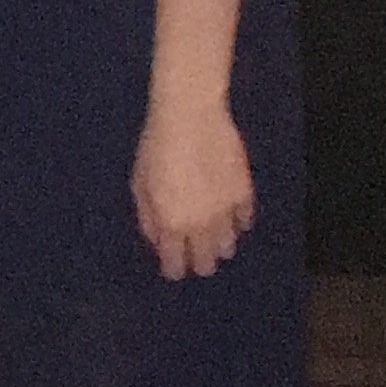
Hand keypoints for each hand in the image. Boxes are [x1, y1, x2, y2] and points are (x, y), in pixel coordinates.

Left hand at [132, 96, 252, 279]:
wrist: (191, 117)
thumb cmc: (156, 147)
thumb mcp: (140, 184)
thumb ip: (149, 218)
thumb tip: (159, 241)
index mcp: (172, 224)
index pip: (175, 264)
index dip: (173, 269)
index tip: (173, 269)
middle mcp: (201, 225)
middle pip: (205, 262)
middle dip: (198, 263)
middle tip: (195, 258)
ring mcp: (227, 211)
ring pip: (228, 245)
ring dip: (219, 246)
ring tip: (214, 241)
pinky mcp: (245, 194)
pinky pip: (245, 220)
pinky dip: (238, 223)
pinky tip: (232, 219)